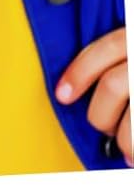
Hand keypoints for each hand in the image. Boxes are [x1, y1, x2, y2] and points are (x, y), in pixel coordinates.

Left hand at [57, 27, 129, 164]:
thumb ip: (115, 52)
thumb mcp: (132, 38)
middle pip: (115, 85)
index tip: (61, 95)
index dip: (78, 73)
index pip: (104, 49)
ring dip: (126, 140)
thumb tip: (72, 84)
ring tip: (126, 150)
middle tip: (101, 127)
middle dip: (101, 113)